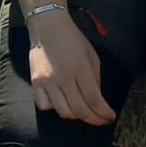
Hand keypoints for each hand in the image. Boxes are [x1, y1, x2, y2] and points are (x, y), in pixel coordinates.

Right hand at [27, 9, 115, 125]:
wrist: (48, 26)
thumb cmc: (73, 39)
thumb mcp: (91, 55)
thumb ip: (96, 78)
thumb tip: (98, 100)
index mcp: (81, 68)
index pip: (94, 99)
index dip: (104, 113)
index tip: (110, 117)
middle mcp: (63, 77)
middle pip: (80, 110)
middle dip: (94, 119)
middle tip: (100, 120)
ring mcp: (47, 81)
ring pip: (63, 112)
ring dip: (76, 116)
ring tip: (82, 111)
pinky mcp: (35, 82)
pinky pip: (44, 106)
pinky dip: (54, 109)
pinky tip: (61, 102)